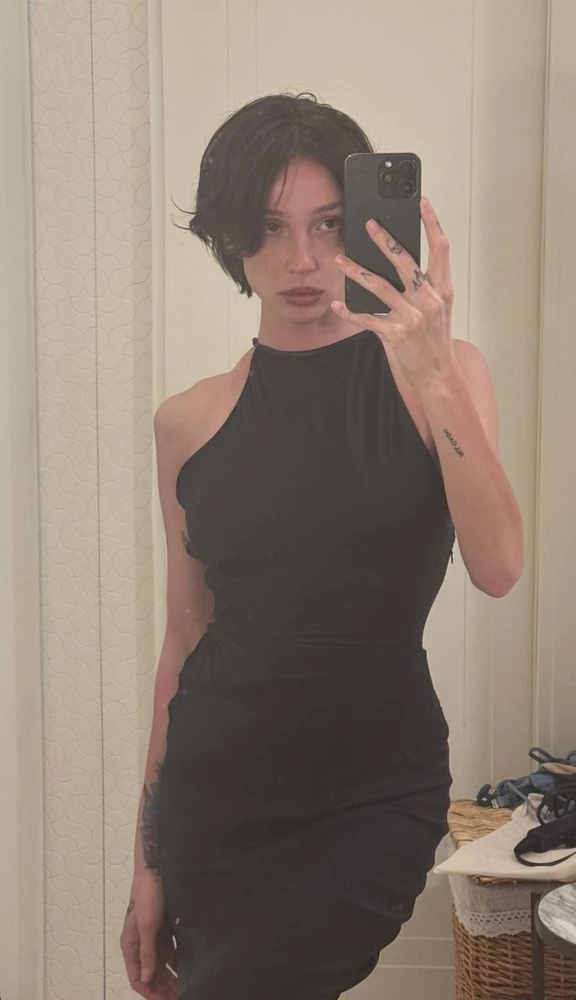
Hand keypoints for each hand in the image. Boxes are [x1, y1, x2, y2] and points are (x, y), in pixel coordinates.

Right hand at [120, 870, 177, 999]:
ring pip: (161, 966)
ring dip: (170, 979)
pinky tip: (186, 971)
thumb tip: (148, 978)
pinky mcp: (164, 930)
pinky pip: (170, 953)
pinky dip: (176, 964)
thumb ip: (147, 952)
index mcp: (131, 945)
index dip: (149, 992)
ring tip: (184, 989)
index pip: (138, 977)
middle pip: (151, 974)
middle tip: (178, 997)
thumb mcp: (147, 925)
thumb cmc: (147, 894)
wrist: (157, 869)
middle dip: (162, 989)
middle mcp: (140, 945)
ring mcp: (153, 938)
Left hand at [331, 196, 456, 393]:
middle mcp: (428, 299)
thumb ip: (426, 284)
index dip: (433, 223)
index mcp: (442, 289)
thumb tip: (401, 262)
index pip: (441, 248)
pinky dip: (349, 312)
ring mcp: (412, 316)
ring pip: (379, 286)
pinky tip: (336, 304)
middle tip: (368, 224)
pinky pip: (367, 318)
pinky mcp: (396, 333)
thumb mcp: (440, 307)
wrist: (439, 374)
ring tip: (340, 260)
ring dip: (356, 271)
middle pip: (404, 261)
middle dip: (384, 241)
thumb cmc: (436, 339)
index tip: (423, 203)